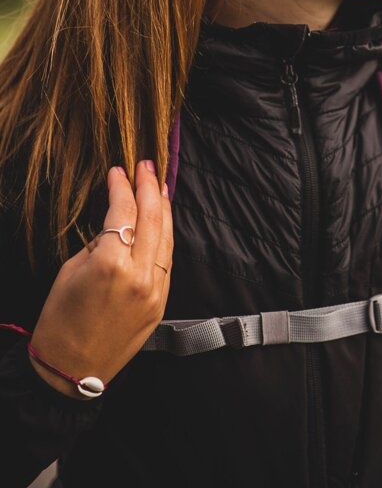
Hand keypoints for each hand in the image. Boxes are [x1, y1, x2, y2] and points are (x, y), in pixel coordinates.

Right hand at [29, 160, 172, 396]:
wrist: (70, 372)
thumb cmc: (59, 321)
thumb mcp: (71, 271)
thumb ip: (98, 243)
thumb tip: (114, 223)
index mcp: (111, 264)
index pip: (123, 211)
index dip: (121, 186)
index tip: (119, 169)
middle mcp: (139, 274)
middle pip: (152, 217)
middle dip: (149, 186)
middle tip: (145, 165)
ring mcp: (155, 290)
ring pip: (166, 236)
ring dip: (164, 207)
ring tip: (158, 185)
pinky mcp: (161, 302)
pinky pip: (167, 259)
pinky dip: (165, 235)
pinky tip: (161, 221)